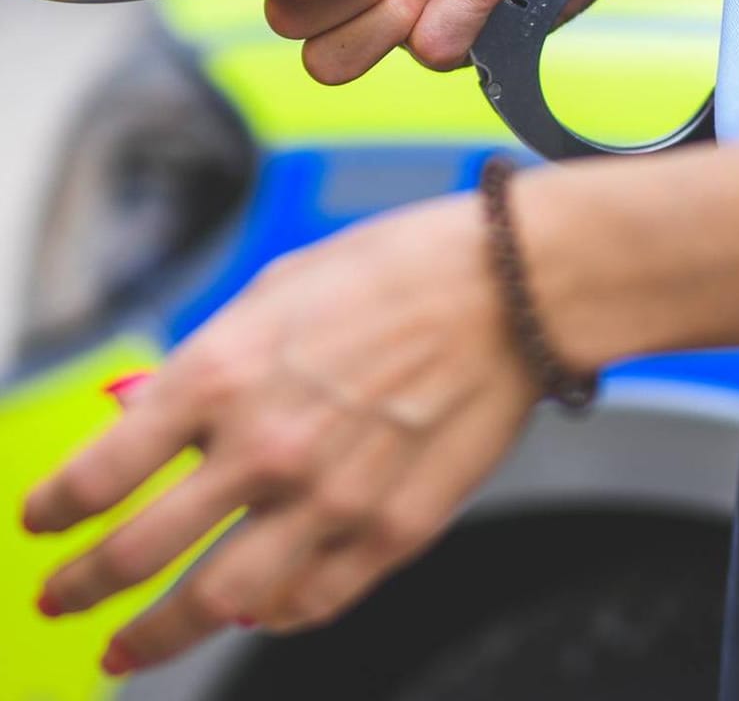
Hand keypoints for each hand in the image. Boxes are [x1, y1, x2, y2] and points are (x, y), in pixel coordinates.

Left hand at [23, 193, 541, 674]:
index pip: (98, 473)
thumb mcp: (276, 289)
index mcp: (220, 376)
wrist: (511, 285)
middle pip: (135, 554)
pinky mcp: (395, 529)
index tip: (41, 525)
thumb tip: (149, 413)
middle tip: (61, 602)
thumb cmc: (401, 269)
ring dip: (155, 636)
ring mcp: (330, 499)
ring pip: (215, 602)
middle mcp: (263, 448)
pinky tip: (259, 614)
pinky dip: (272, 618)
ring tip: (130, 649)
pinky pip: (312, 602)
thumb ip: (208, 361)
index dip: (52, 512)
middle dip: (80, 589)